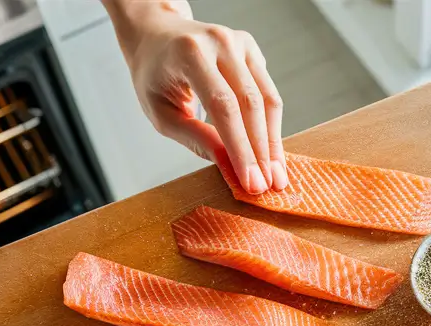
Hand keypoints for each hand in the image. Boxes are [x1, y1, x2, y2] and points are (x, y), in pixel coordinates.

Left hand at [105, 1, 286, 193]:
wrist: (156, 35)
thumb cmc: (154, 76)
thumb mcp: (161, 113)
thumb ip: (195, 138)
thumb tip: (230, 167)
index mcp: (190, 54)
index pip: (223, 106)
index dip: (241, 148)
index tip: (252, 182)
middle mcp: (219, 42)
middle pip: (250, 103)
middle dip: (262, 150)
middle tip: (269, 185)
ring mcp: (239, 42)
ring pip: (267, 98)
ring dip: (273, 141)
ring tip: (276, 175)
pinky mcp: (251, 48)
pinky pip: (267, 91)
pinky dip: (271, 124)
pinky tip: (270, 151)